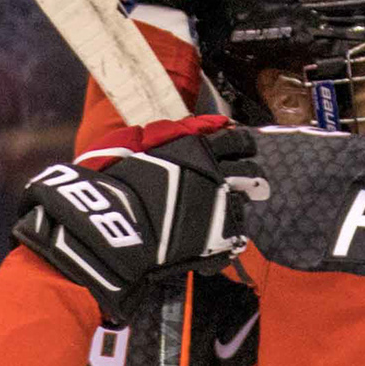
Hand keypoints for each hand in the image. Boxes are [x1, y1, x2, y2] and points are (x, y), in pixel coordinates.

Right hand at [15, 118, 260, 307]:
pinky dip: (228, 235)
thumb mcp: (135, 142)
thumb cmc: (116, 180)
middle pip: (251, 172)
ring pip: (244, 202)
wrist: (113, 223)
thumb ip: (168, 135)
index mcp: (198, 147)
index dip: (241, 146)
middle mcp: (216, 173)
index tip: (239, 153)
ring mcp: (221, 204)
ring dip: (236, 205)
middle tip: (244, 184)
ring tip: (225, 212)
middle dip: (250, 177)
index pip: (238, 140)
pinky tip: (215, 238)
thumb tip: (191, 127)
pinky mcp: (220, 235)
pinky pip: (236, 234)